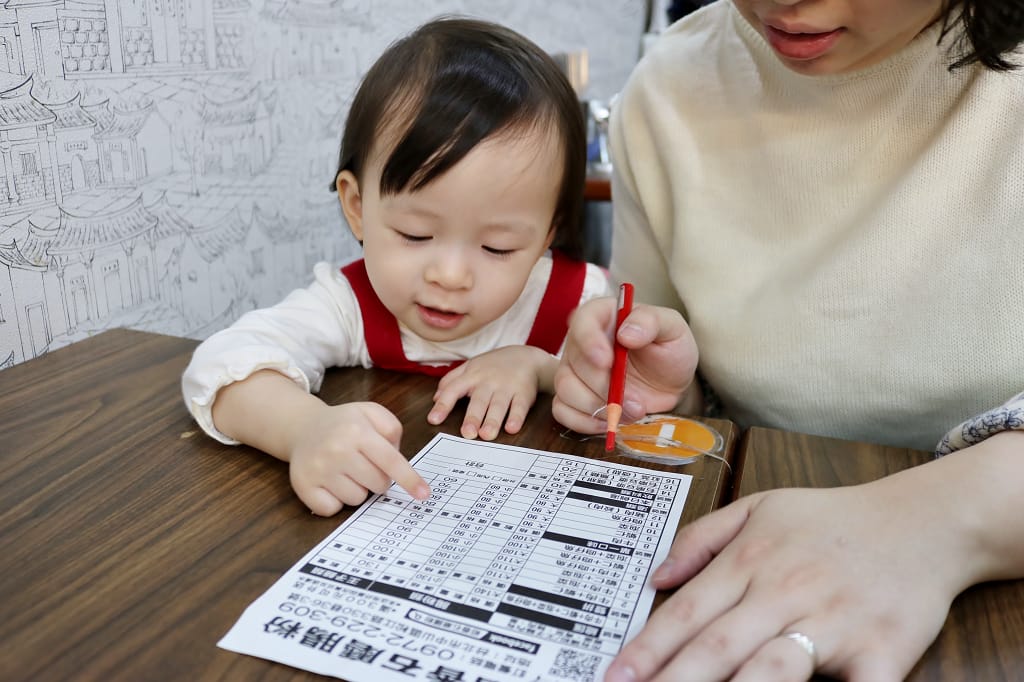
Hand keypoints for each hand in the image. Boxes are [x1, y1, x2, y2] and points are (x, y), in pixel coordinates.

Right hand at [288, 401, 429, 515]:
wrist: (303, 427)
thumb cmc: (344, 424)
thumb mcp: (371, 412)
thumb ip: (392, 429)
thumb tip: (398, 461)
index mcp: (356, 430)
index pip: (390, 460)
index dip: (409, 479)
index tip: (423, 494)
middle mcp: (336, 450)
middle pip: (378, 484)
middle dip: (378, 478)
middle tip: (364, 463)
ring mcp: (318, 470)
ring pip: (357, 499)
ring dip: (356, 489)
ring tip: (345, 470)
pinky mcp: (303, 487)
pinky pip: (333, 509)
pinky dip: (335, 501)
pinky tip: (329, 482)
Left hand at [427, 345, 555, 439]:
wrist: (527, 357)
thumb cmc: (494, 365)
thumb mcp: (471, 366)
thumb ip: (451, 380)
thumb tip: (435, 397)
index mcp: (472, 376)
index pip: (454, 389)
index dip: (443, 404)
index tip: (433, 420)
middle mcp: (489, 381)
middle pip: (479, 400)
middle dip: (473, 417)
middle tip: (467, 433)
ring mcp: (507, 387)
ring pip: (499, 405)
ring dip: (493, 420)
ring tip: (487, 435)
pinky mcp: (524, 393)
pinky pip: (520, 406)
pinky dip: (517, 417)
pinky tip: (511, 428)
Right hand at [552, 297, 698, 433]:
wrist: (670, 384)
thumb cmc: (669, 350)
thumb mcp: (672, 329)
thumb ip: (652, 322)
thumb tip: (626, 334)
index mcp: (603, 316)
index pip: (582, 321)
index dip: (589, 341)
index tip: (607, 361)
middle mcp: (582, 341)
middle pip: (574, 362)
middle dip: (604, 386)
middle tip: (635, 401)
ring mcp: (574, 371)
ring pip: (565, 388)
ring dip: (597, 407)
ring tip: (631, 412)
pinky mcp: (573, 397)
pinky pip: (563, 411)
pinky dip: (585, 422)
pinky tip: (609, 421)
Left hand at [604, 468, 980, 681]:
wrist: (922, 521)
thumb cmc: (834, 519)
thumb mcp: (760, 506)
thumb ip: (702, 538)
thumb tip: (655, 575)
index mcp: (751, 560)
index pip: (687, 612)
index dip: (647, 648)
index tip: (615, 674)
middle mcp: (785, 591)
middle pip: (718, 646)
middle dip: (672, 679)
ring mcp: (834, 623)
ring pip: (772, 668)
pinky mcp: (882, 651)